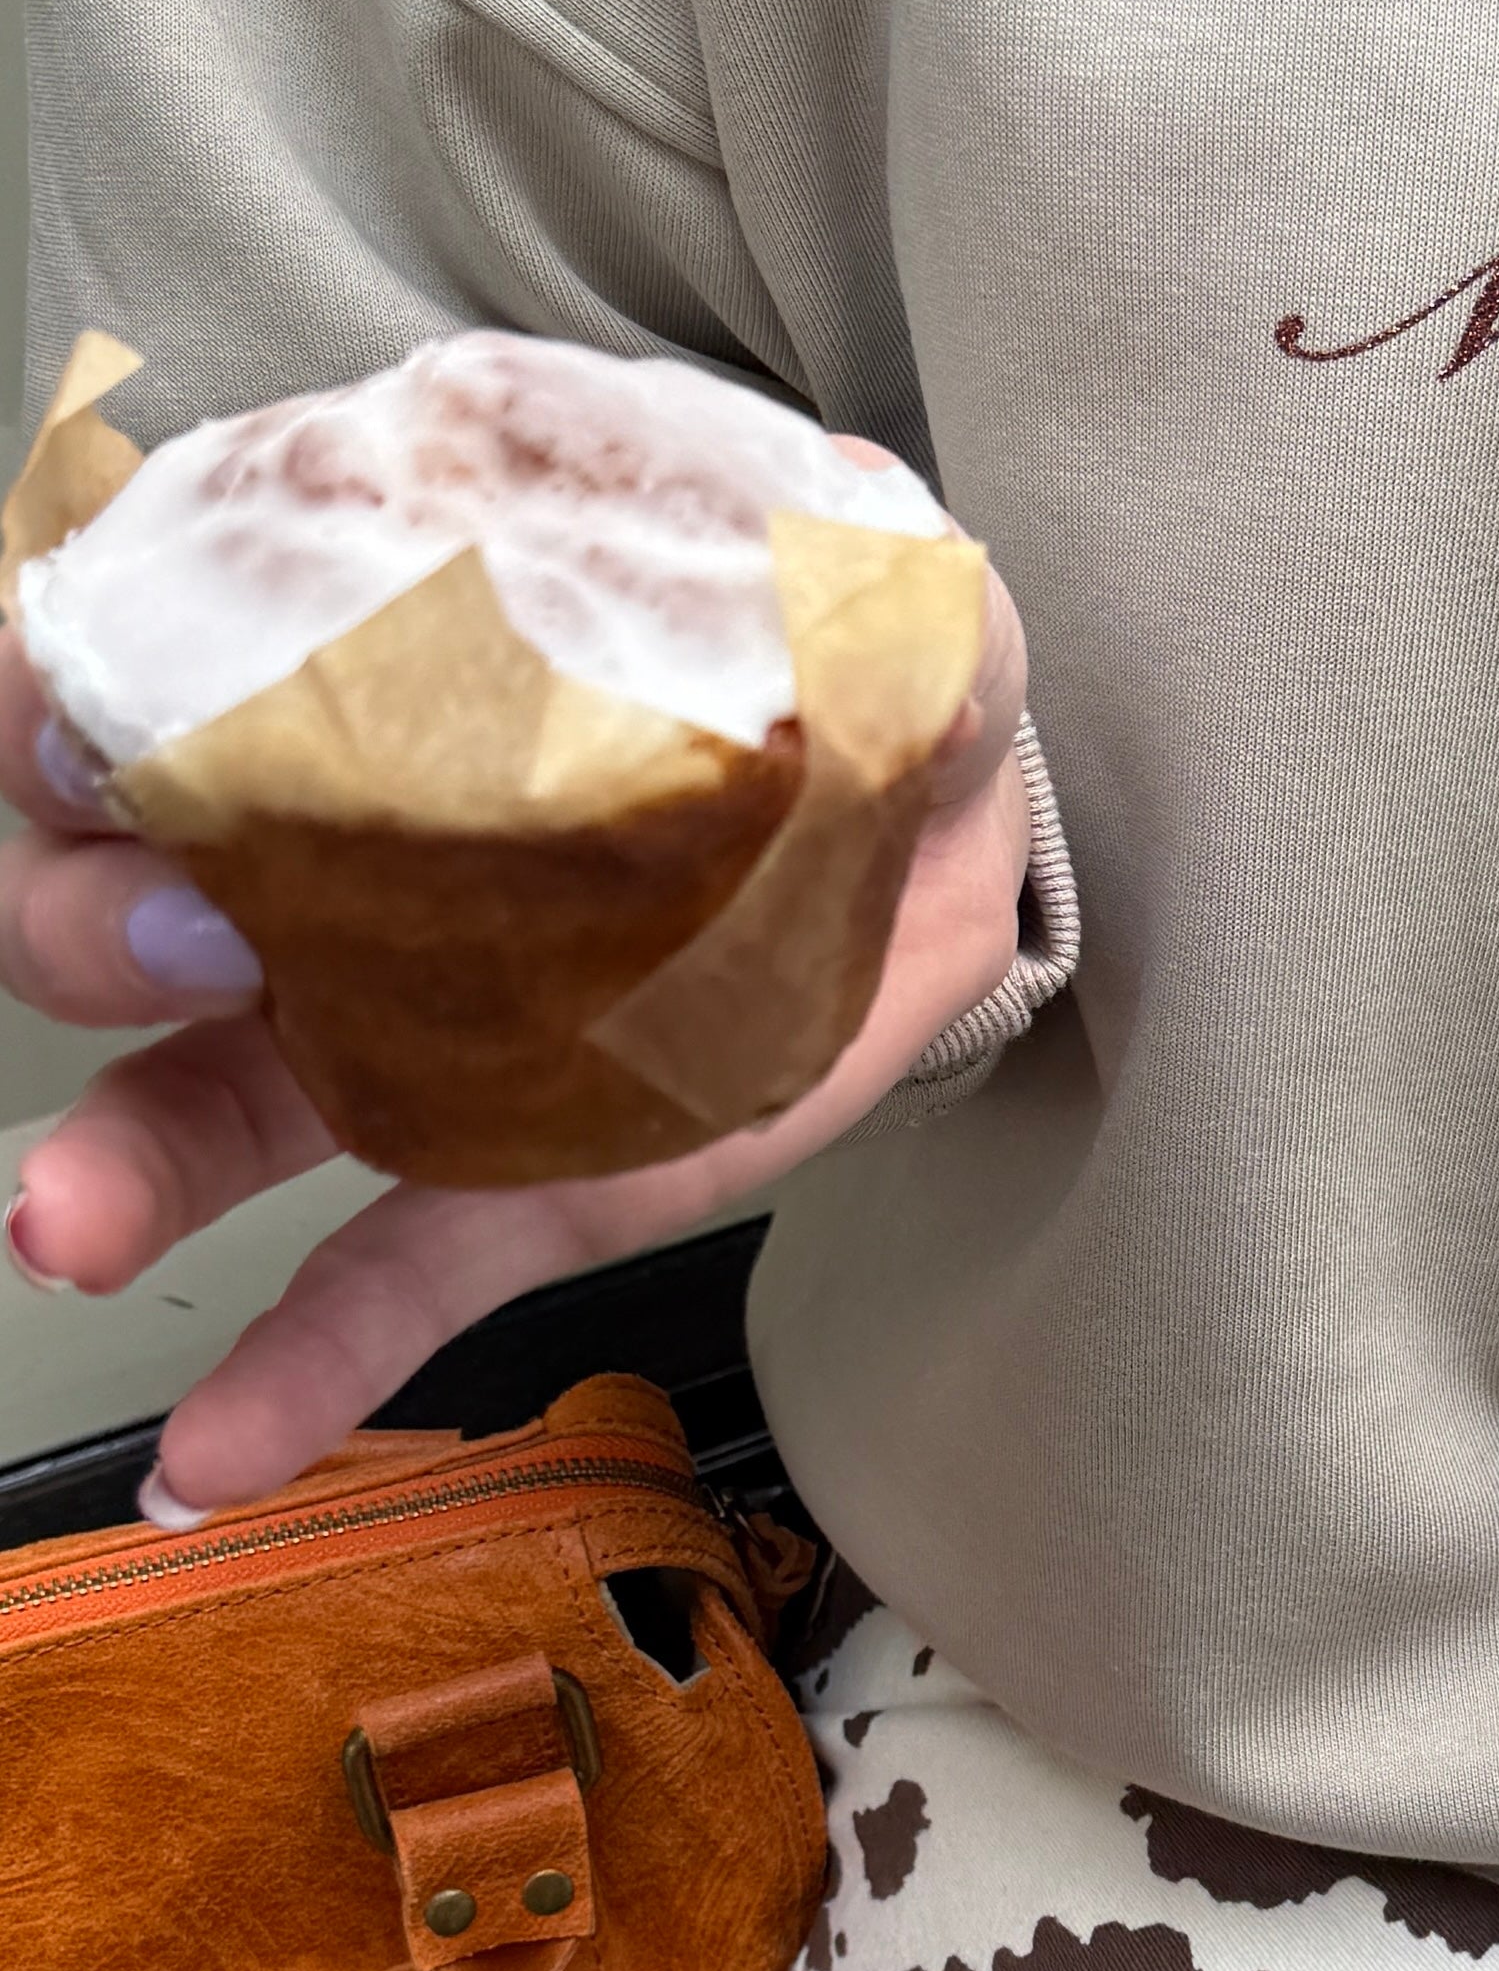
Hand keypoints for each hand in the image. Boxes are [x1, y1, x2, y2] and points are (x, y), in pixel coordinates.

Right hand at [0, 517, 1029, 1520]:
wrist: (939, 836)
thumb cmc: (831, 677)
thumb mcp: (842, 579)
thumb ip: (842, 551)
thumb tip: (869, 512)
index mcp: (377, 687)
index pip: (136, 669)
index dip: (70, 705)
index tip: (102, 739)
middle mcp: (332, 863)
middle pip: (112, 887)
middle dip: (88, 920)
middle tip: (183, 941)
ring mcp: (399, 1032)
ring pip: (199, 1100)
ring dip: (118, 1163)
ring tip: (73, 1228)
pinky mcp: (498, 1177)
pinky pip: (367, 1279)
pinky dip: (289, 1370)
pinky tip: (204, 1458)